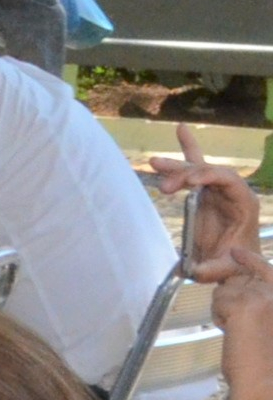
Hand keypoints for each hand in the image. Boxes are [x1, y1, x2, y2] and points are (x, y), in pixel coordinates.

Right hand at [149, 127, 266, 280]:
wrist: (232, 264)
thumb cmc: (233, 264)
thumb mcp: (225, 268)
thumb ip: (211, 270)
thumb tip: (192, 271)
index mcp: (244, 203)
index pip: (229, 180)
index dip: (209, 177)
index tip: (188, 183)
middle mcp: (232, 192)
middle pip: (209, 172)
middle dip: (186, 175)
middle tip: (164, 186)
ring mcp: (218, 190)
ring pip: (197, 169)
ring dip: (176, 166)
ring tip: (154, 163)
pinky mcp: (205, 191)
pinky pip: (196, 165)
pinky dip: (188, 147)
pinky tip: (181, 128)